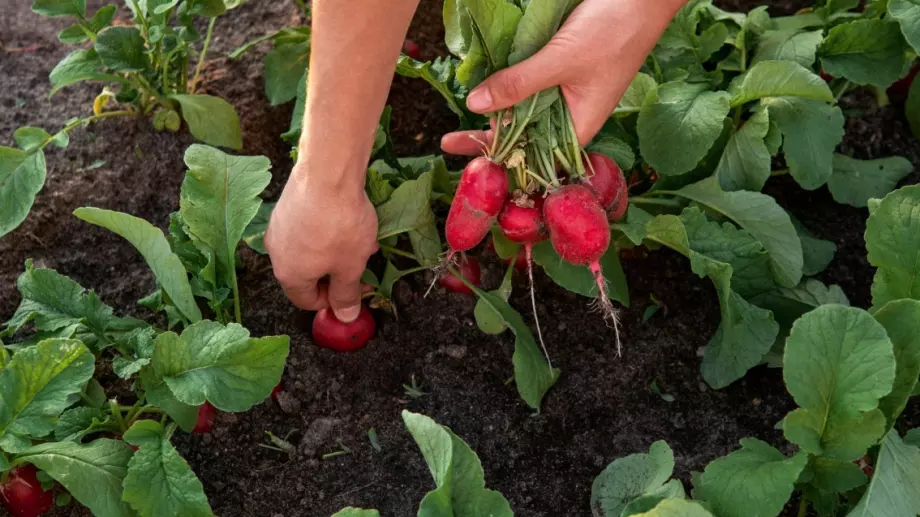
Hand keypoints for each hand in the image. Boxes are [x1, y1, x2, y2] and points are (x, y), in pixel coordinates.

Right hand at [264, 163, 378, 322]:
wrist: (327, 173)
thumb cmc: (339, 226)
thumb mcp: (350, 267)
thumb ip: (347, 295)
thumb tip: (345, 317)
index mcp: (289, 275)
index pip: (306, 301)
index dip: (333, 301)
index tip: (356, 290)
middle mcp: (276, 253)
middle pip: (307, 274)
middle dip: (337, 272)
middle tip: (362, 264)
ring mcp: (279, 226)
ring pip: (310, 249)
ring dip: (336, 251)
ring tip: (362, 239)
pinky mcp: (286, 205)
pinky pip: (308, 227)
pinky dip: (327, 230)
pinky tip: (349, 218)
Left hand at [441, 0, 683, 155]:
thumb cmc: (614, 31)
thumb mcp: (560, 60)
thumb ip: (518, 84)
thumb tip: (476, 106)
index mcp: (581, 125)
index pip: (534, 155)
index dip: (501, 159)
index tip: (467, 160)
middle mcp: (573, 114)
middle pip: (526, 136)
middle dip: (491, 139)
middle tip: (449, 141)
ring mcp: (568, 92)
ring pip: (526, 111)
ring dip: (498, 114)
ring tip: (461, 125)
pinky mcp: (562, 70)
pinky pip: (531, 86)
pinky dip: (510, 88)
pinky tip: (486, 91)